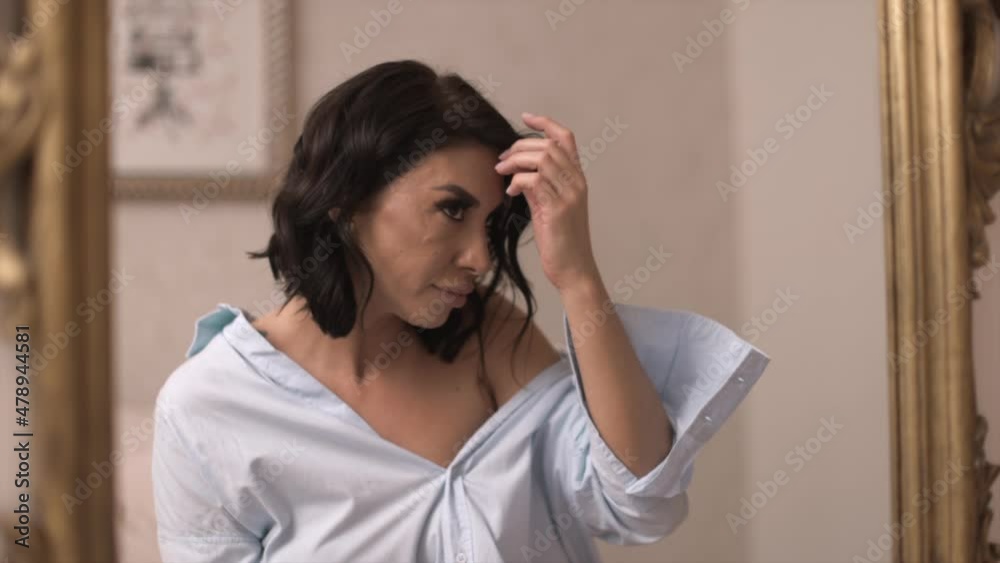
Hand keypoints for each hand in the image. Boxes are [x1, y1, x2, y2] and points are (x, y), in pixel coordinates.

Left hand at [494, 112, 600, 292]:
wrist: (574, 270)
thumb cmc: (561, 242)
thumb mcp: (548, 208)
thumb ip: (537, 188)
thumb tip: (518, 174)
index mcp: (577, 179)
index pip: (566, 138)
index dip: (546, 123)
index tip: (526, 117)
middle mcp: (577, 182)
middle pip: (549, 144)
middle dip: (520, 145)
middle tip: (502, 159)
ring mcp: (570, 194)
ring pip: (542, 159)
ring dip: (515, 161)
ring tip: (501, 171)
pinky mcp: (558, 209)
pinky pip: (534, 181)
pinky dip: (517, 181)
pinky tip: (510, 191)